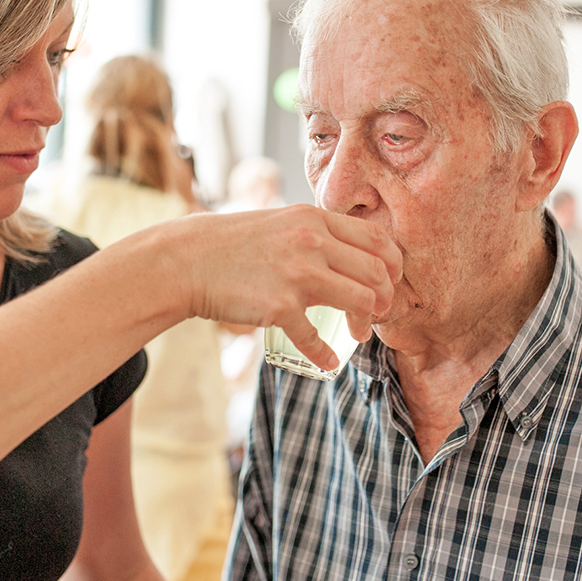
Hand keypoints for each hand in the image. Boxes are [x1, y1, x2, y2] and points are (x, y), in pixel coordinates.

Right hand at [169, 205, 400, 367]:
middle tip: (378, 311)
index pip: (376, 239)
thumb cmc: (235, 244)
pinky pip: (316, 339)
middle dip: (384, 297)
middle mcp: (311, 242)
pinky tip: (328, 361)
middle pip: (375, 272)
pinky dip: (326, 355)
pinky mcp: (279, 307)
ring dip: (364, 323)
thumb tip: (355, 254)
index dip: (393, 264)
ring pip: (359, 300)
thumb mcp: (282, 222)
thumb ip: (317, 232)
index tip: (391, 281)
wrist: (188, 260)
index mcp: (314, 219)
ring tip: (358, 333)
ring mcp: (297, 275)